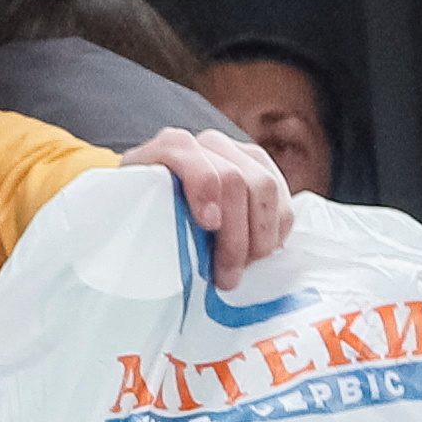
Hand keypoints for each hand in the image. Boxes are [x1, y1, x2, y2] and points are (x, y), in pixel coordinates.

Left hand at [119, 124, 294, 284]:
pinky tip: (258, 252)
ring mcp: (239, 153)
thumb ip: (148, 226)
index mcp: (168, 150)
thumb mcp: (139, 218)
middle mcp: (207, 144)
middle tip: (227, 276)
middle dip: (235, 236)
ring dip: (260, 238)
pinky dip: (276, 232)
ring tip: (243, 268)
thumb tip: (164, 263)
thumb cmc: (152, 214)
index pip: (185, 151)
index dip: (202, 186)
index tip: (209, 224)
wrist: (167, 201)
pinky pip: (283, 199)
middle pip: (234, 179)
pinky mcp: (264, 169)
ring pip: (265, 187)